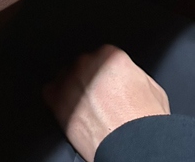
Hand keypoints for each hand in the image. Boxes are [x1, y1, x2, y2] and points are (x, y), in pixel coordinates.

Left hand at [44, 45, 169, 161]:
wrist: (135, 147)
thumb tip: (125, 76)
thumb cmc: (145, 123)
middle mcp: (88, 63)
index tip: (110, 85)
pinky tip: (70, 110)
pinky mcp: (58, 99)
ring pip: (66, 77)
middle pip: (84, 66)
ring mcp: (71, 80)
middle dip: (90, 80)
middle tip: (100, 99)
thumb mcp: (151, 87)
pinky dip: (57, 99)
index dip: (107, 74)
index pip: (103, 57)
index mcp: (111, 56)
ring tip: (88, 109)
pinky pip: (50, 92)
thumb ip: (131, 73)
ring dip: (74, 89)